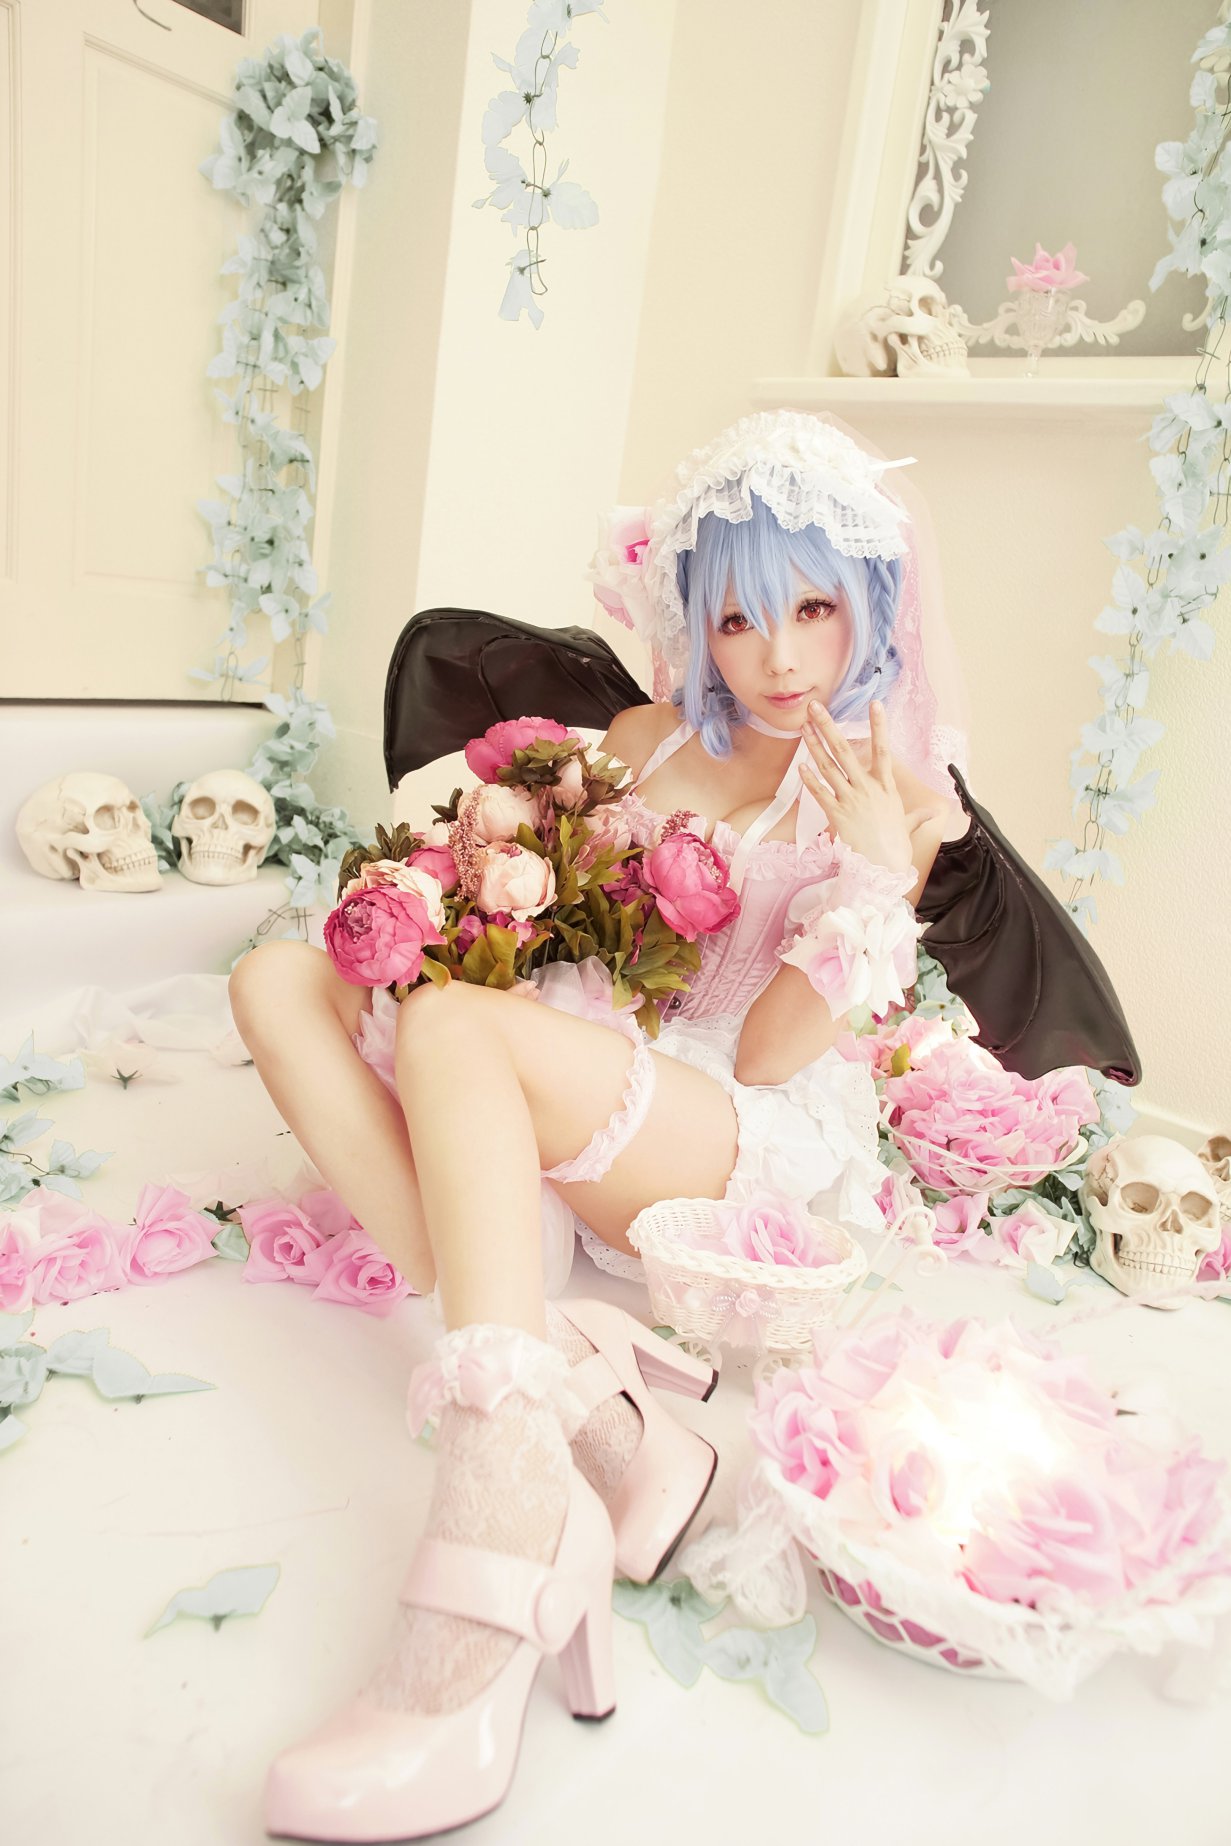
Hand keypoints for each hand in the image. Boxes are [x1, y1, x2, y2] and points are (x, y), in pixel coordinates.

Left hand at [799, 701, 928, 877]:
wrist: (883, 867)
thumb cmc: (896, 846)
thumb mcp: (909, 825)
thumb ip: (918, 815)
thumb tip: (932, 813)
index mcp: (886, 786)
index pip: (884, 749)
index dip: (880, 726)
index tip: (876, 703)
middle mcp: (867, 788)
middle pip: (844, 751)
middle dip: (828, 726)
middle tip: (815, 707)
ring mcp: (850, 800)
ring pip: (828, 767)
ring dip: (813, 746)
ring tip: (803, 727)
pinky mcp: (836, 815)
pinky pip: (819, 793)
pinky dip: (809, 779)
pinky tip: (800, 766)